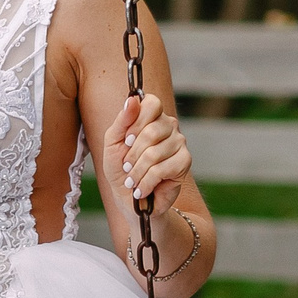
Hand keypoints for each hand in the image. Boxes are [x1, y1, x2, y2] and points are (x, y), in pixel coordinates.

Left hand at [101, 92, 190, 215]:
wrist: (129, 197)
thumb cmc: (120, 168)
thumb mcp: (112, 143)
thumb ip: (122, 121)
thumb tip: (132, 100)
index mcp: (152, 117)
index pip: (152, 103)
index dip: (136, 121)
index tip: (126, 140)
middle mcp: (169, 126)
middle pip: (151, 131)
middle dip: (132, 154)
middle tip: (126, 166)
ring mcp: (180, 143)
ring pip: (154, 153)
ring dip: (136, 171)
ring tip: (132, 179)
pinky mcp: (185, 162)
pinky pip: (161, 169)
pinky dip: (145, 182)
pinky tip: (141, 188)